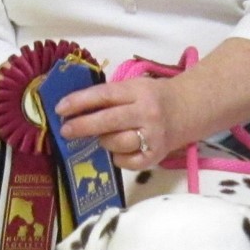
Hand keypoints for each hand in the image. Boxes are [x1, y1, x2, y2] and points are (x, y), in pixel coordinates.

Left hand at [53, 76, 176, 169]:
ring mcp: (153, 137)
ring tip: (100, 137)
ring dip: (102, 141)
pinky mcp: (156, 156)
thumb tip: (74, 110)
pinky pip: (127, 161)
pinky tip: (117, 150)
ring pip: (116, 143)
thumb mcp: (135, 87)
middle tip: (65, 131)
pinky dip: (117, 157)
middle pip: (108, 121)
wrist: (189, 110)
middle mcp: (147, 113)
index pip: (104, 96)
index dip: (79, 102)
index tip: (60, 109)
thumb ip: (110, 97)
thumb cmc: (154, 97)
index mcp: (139, 91)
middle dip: (82, 126)